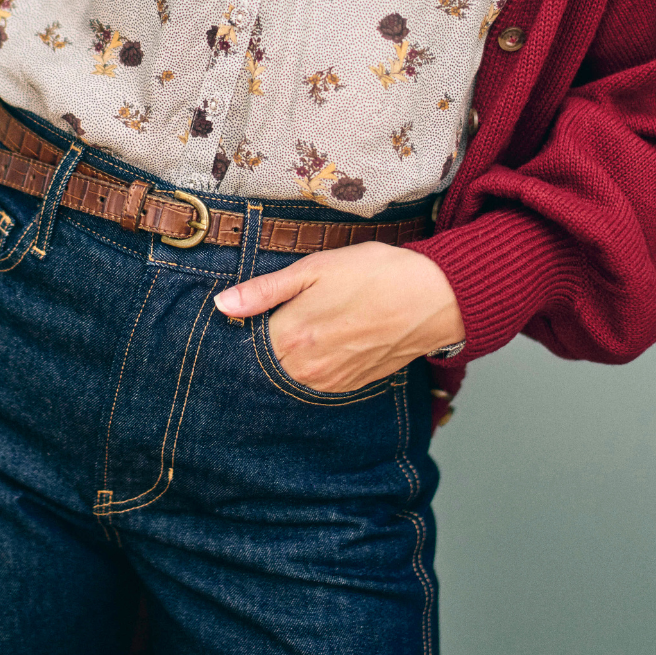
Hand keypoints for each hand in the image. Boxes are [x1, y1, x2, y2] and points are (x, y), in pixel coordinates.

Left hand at [214, 242, 464, 392]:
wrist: (433, 298)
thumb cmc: (374, 274)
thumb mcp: (315, 268)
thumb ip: (264, 290)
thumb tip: (222, 304)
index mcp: (292, 338)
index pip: (247, 344)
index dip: (246, 326)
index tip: (252, 311)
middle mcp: (307, 370)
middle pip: (266, 364)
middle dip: (266, 343)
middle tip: (281, 315)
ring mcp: (330, 383)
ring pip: (291, 375)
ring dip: (289, 356)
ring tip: (310, 324)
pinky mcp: (351, 387)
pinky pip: (317, 382)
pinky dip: (313, 365)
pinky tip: (328, 339)